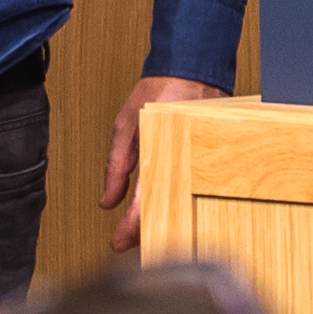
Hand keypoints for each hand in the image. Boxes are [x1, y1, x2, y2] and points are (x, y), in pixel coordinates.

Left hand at [96, 75, 223, 243]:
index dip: (131, 226)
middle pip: (166, 209)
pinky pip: (189, 186)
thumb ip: (116, 165)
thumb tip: (107, 201)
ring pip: (179, 202)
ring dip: (162, 219)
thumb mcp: (125, 125)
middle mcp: (183, 161)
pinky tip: (166, 209)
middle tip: (129, 244)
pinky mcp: (205, 158)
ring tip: (143, 232)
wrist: (192, 69)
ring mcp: (197, 160)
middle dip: (146, 231)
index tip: (118, 243)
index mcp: (160, 153)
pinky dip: (175, 200)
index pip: (145, 200)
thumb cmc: (161, 91)